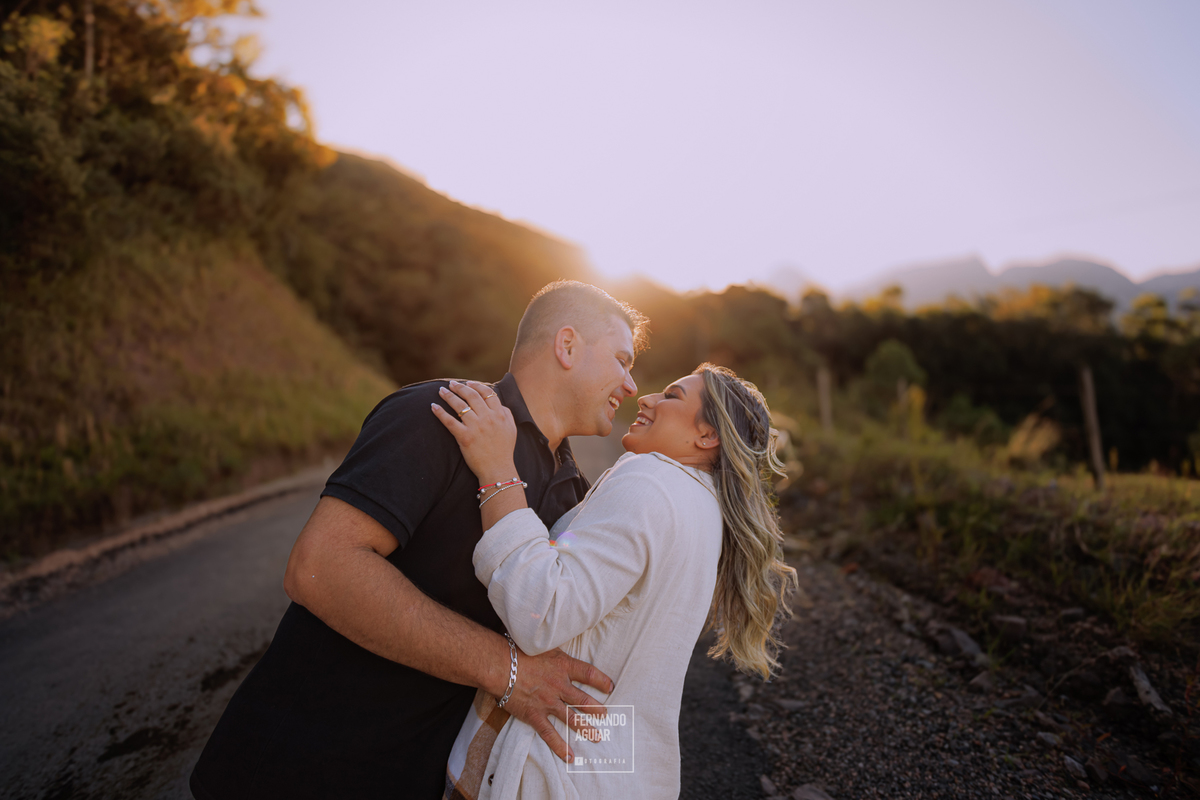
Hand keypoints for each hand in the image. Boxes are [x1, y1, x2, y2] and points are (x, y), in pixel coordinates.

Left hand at [431, 380, 518, 483]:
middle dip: (460, 387)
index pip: (487, 393)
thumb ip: (507, 413)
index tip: (468, 382)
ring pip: (460, 406)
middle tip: (451, 384)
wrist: (498, 469)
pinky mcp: (465, 438)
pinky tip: (433, 406)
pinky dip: (440, 413)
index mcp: (500, 414)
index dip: (476, 386)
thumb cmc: (504, 450)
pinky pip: (450, 422)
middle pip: (472, 396)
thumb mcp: (512, 429)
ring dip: (449, 396)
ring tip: (441, 391)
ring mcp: (476, 427)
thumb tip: (499, 404)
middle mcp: (488, 418)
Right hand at [503, 647, 615, 762]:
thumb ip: (555, 654)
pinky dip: (560, 747)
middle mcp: (559, 685)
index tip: (610, 686)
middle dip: (596, 708)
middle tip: (606, 715)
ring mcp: (548, 702)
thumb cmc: (518, 651)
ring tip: (597, 737)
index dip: (601, 680)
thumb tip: (562, 650)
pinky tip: (569, 757)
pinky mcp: (535, 715)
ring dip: (586, 728)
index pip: (588, 673)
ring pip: (571, 718)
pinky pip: (550, 734)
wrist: (500, 665)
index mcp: (562, 666)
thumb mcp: (543, 646)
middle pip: (583, 699)